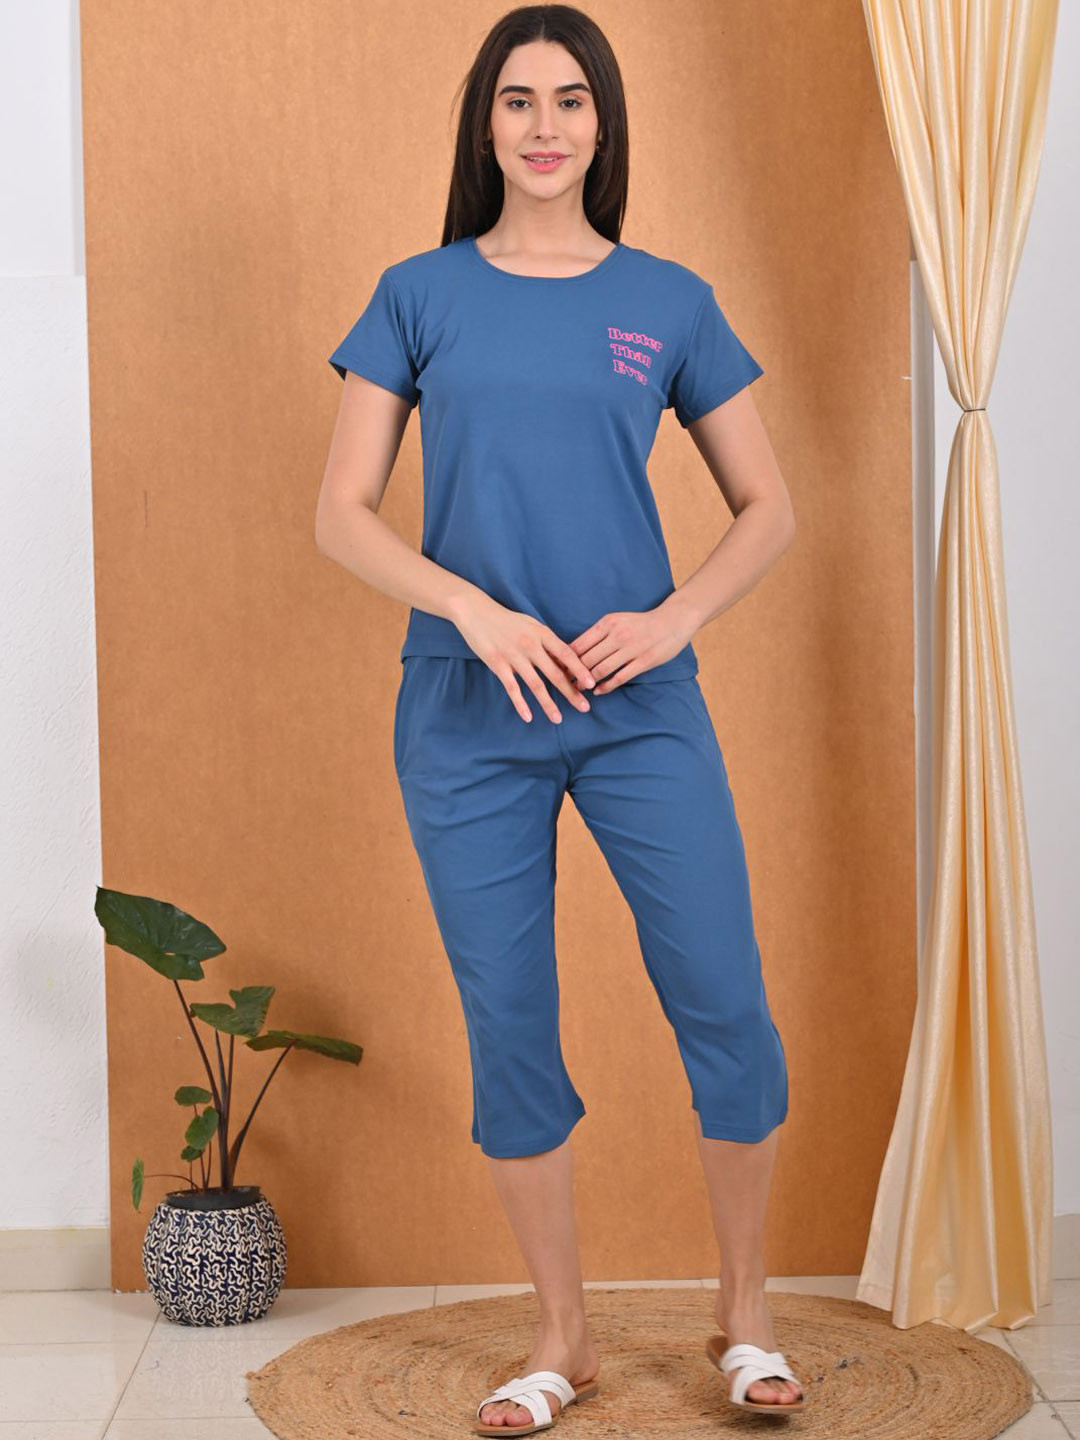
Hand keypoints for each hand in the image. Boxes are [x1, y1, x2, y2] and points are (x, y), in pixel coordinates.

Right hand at [447, 592, 597, 723]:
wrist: (477, 612)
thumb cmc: (508, 620)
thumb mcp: (532, 625)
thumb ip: (547, 643)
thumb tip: (565, 662)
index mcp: (542, 633)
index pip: (566, 653)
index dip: (580, 669)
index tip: (592, 683)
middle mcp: (531, 645)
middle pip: (555, 673)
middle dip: (571, 692)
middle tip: (584, 707)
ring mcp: (514, 655)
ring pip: (535, 684)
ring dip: (548, 703)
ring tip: (558, 719)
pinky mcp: (497, 664)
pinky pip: (512, 688)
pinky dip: (520, 704)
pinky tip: (528, 717)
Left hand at [568, 600, 698, 691]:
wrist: (672, 621)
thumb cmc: (641, 622)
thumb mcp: (617, 620)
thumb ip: (599, 633)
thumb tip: (575, 649)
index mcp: (607, 623)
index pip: (579, 644)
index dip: (565, 659)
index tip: (556, 669)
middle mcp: (617, 635)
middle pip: (587, 659)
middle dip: (572, 674)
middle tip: (562, 684)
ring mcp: (631, 649)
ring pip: (601, 670)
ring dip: (586, 682)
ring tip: (578, 689)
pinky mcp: (643, 661)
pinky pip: (620, 677)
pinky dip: (606, 686)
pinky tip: (598, 691)